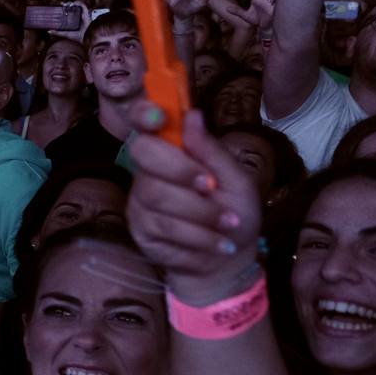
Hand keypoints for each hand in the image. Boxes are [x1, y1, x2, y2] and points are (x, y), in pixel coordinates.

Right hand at [125, 105, 260, 302]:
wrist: (227, 260)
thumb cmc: (235, 212)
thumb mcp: (236, 180)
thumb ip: (212, 151)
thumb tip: (193, 114)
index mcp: (172, 149)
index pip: (144, 121)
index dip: (144, 113)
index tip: (159, 117)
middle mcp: (149, 169)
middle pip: (144, 154)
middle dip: (180, 170)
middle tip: (210, 186)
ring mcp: (139, 199)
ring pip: (157, 195)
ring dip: (200, 212)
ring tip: (228, 224)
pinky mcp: (139, 228)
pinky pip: (162, 227)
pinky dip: (197, 236)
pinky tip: (217, 243)